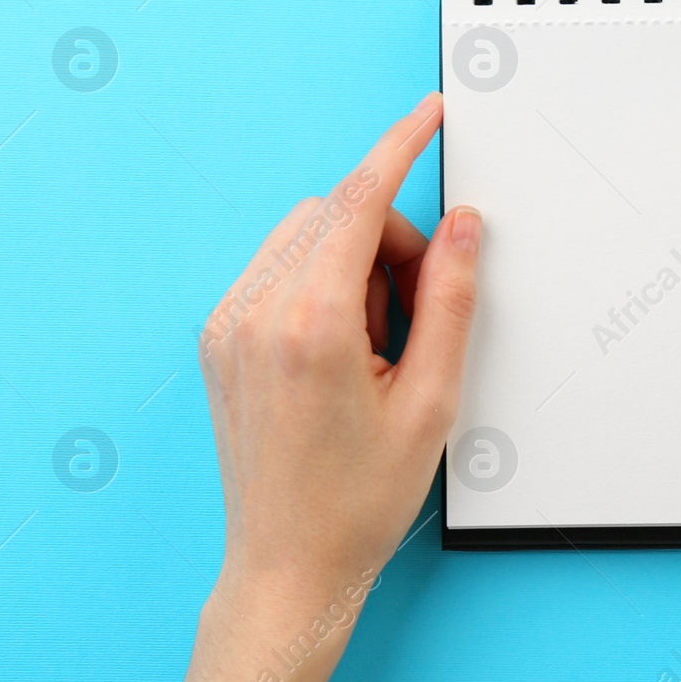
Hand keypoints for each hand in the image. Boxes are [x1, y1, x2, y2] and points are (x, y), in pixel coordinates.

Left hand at [199, 90, 477, 609]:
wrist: (288, 567)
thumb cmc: (359, 500)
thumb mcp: (433, 399)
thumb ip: (452, 299)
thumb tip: (463, 225)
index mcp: (311, 324)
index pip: (359, 200)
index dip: (400, 148)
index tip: (427, 115)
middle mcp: (255, 312)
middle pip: (334, 214)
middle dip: (389, 241)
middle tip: (418, 317)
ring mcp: (227, 324)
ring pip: (304, 237)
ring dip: (353, 263)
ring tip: (376, 348)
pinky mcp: (217, 339)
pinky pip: (277, 269)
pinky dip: (320, 284)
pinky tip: (342, 350)